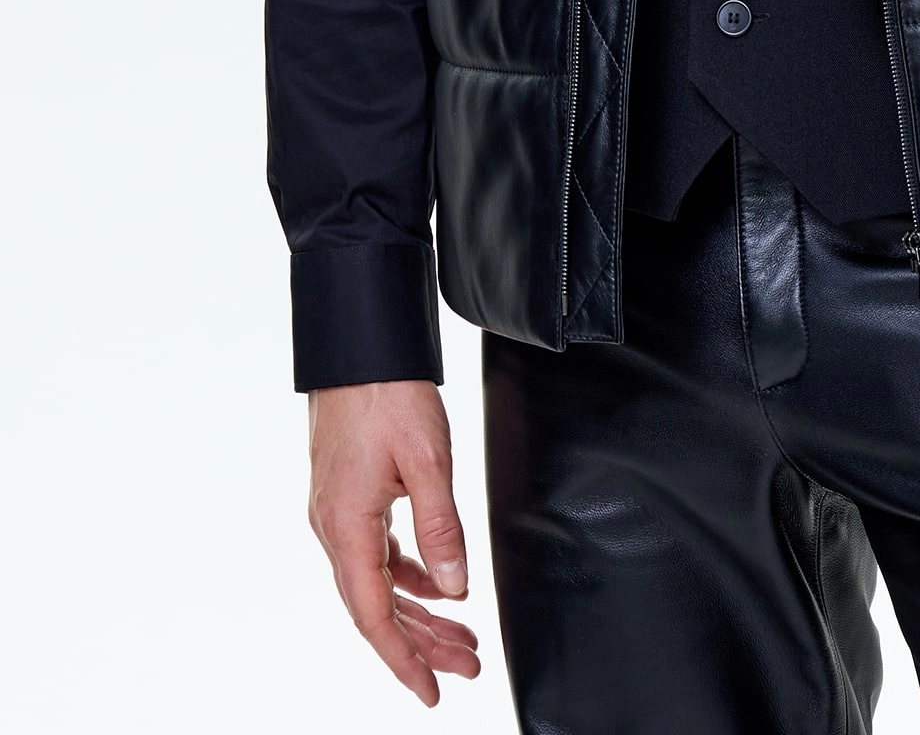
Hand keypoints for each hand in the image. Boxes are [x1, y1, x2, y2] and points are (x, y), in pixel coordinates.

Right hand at [307, 379, 480, 706]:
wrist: (358, 345)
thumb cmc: (388, 392)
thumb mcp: (427, 458)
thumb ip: (441, 526)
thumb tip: (454, 588)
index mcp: (346, 527)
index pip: (374, 615)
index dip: (404, 660)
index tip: (433, 691)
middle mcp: (333, 528)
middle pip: (378, 607)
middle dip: (423, 643)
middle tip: (468, 666)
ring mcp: (337, 512)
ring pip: (378, 582)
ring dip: (419, 612)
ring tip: (462, 636)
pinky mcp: (348, 496)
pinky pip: (377, 554)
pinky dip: (408, 576)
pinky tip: (436, 586)